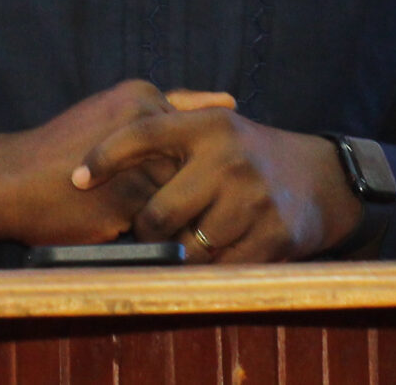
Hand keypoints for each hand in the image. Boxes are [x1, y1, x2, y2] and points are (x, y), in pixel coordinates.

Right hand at [0, 80, 175, 245]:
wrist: (11, 180)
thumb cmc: (62, 149)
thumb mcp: (112, 112)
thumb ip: (168, 110)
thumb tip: (226, 104)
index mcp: (142, 94)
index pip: (188, 132)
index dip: (169, 157)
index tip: (143, 168)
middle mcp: (145, 121)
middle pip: (188, 161)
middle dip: (168, 181)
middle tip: (130, 189)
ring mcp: (139, 159)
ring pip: (177, 192)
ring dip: (160, 204)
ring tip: (121, 203)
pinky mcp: (128, 199)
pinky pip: (158, 220)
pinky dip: (143, 226)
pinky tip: (113, 218)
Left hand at [73, 106, 362, 262]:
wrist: (319, 178)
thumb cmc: (245, 156)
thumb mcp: (212, 129)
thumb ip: (162, 134)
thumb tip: (94, 160)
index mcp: (209, 125)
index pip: (142, 135)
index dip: (104, 157)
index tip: (76, 179)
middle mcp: (230, 157)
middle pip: (158, 212)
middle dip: (144, 229)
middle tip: (143, 231)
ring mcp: (254, 197)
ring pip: (188, 248)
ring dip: (178, 254)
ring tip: (181, 243)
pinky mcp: (274, 235)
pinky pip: (221, 269)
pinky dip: (209, 270)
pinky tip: (210, 256)